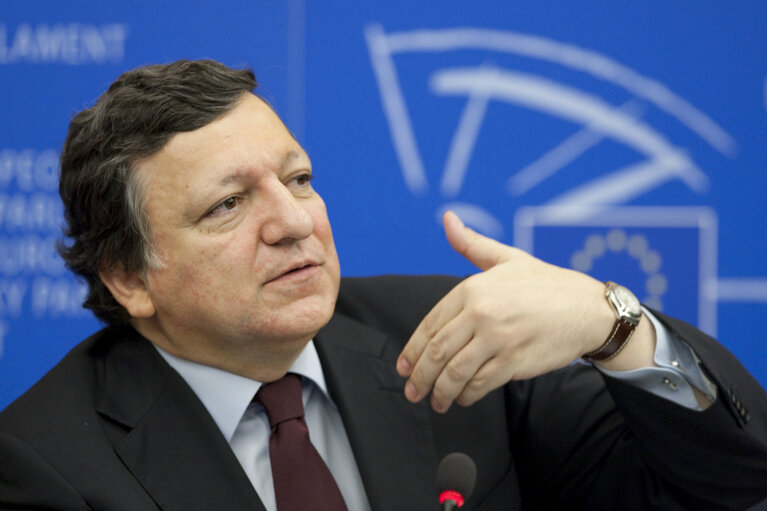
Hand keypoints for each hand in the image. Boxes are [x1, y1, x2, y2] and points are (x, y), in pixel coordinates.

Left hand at [396, 211, 616, 412]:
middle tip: (412, 391)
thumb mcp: (508, 259)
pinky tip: (462, 398)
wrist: (590, 309)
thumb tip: (447, 219)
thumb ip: (472, 244)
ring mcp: (497, 339)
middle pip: (437, 352)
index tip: (404, 367)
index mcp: (474, 288)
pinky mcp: (514, 361)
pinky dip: (467, 395)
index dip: (413, 349)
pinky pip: (480, 384)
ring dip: (440, 392)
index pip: (431, 324)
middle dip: (419, 377)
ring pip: (455, 372)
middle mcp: (482, 313)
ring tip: (435, 402)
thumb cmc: (548, 284)